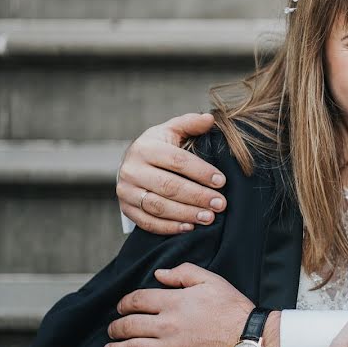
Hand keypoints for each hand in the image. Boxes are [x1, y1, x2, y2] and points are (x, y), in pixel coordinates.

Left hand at [104, 263, 252, 346]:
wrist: (250, 339)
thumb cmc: (234, 309)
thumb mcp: (211, 280)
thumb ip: (183, 272)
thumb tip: (159, 274)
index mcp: (174, 302)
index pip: (138, 300)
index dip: (124, 303)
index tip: (121, 307)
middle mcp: (167, 325)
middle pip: (129, 325)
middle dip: (115, 327)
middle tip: (112, 330)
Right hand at [117, 112, 227, 233]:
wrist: (131, 165)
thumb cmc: (158, 146)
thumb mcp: (171, 130)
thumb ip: (190, 124)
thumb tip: (210, 119)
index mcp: (145, 147)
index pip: (177, 161)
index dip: (201, 172)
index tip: (221, 181)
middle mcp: (132, 169)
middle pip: (168, 186)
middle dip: (197, 196)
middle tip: (220, 204)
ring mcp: (126, 191)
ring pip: (158, 206)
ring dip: (186, 214)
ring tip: (209, 217)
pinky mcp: (126, 209)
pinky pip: (148, 222)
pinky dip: (170, 227)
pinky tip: (189, 227)